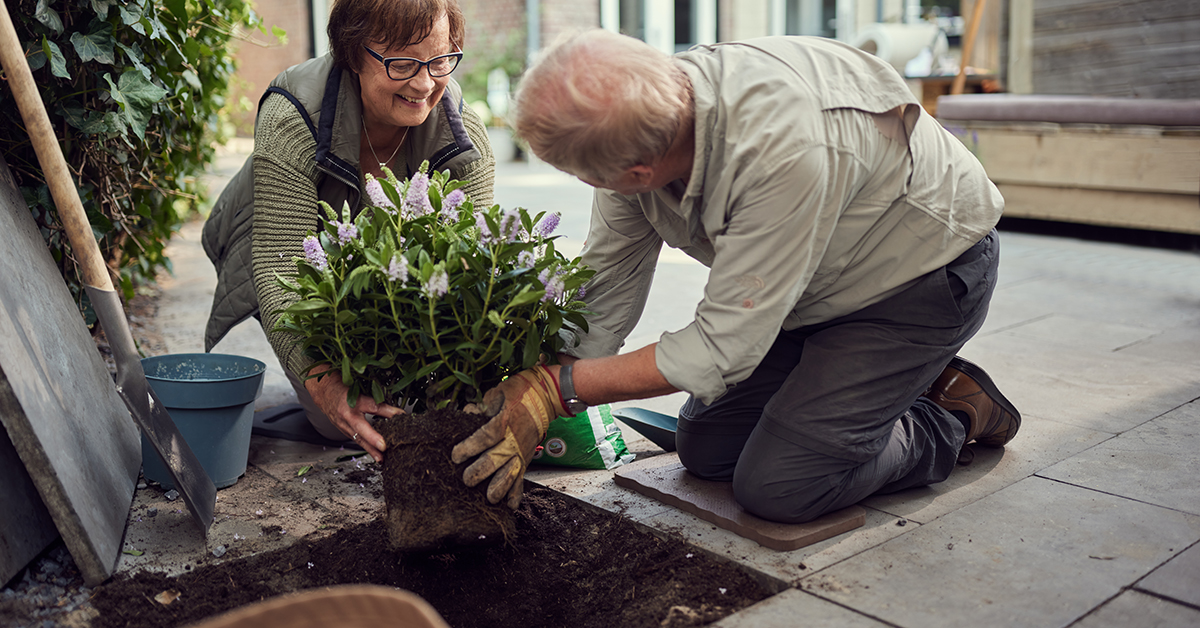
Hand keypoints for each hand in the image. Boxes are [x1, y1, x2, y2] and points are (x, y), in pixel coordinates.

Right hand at [305, 365, 401, 461]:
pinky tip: (376, 455)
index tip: (401, 415)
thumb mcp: (361, 391)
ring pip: (358, 438)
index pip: (372, 406)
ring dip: (371, 449)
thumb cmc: (343, 389)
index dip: (387, 411)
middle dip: (372, 439)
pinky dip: (366, 448)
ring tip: (382, 459)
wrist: (324, 393)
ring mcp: (343, 425)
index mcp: (352, 401)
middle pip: (361, 428)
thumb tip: (397, 412)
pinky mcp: (344, 431)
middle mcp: (346, 415)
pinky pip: (356, 440)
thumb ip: (378, 400)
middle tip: (384, 447)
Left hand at [451, 366, 566, 508]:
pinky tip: (511, 506)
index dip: (469, 447)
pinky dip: (517, 493)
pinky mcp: (527, 457)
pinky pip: (523, 478)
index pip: (485, 437)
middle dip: (479, 472)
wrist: (548, 395)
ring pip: (510, 474)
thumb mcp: (500, 392)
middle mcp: (513, 440)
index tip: (456, 455)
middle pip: (495, 460)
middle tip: (467, 479)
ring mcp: (522, 451)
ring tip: (490, 498)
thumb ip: (484, 406)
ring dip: (499, 488)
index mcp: (504, 421)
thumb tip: (468, 413)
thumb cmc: (522, 391)